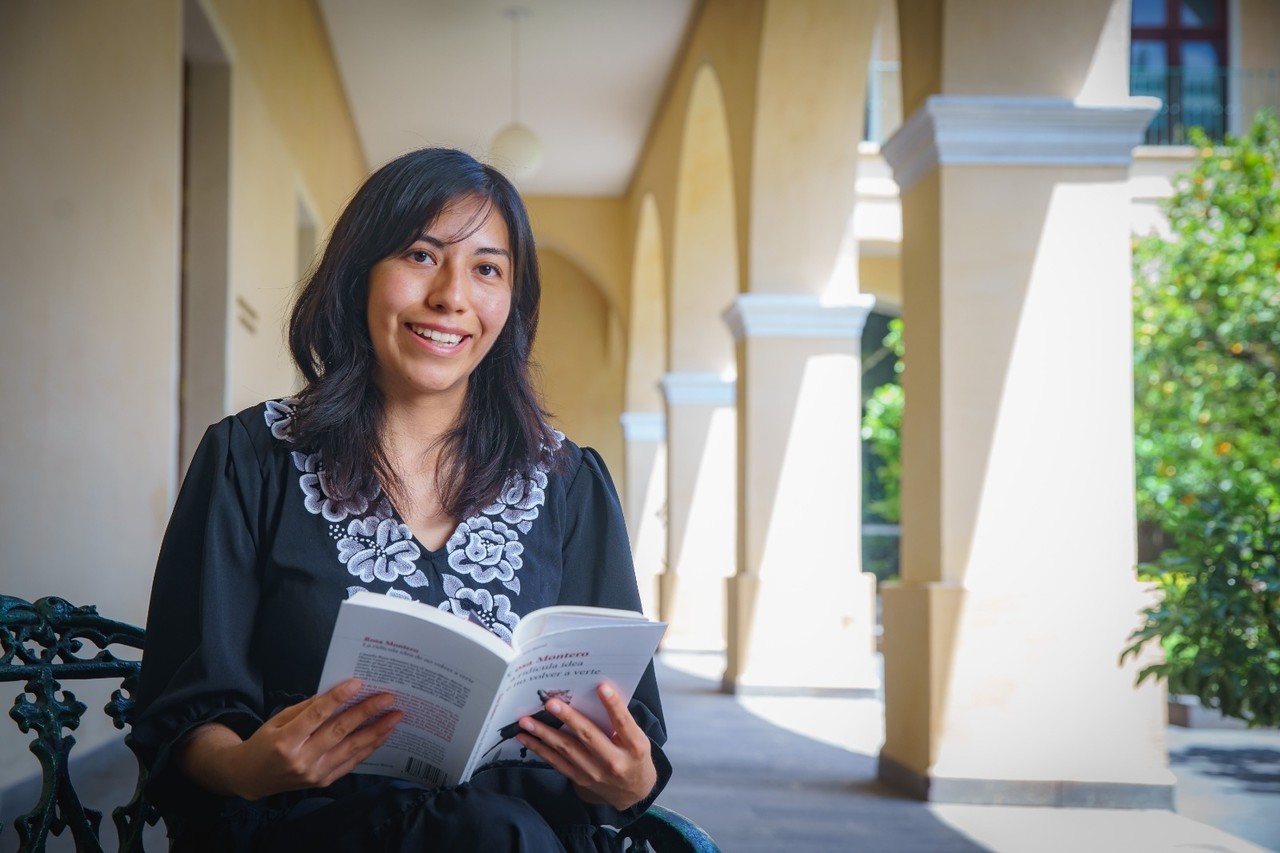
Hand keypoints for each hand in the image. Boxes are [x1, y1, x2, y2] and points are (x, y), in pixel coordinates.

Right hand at [179, 678, 401, 800]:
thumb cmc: (265, 743)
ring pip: (351, 749)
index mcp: (286, 740)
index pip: (316, 716)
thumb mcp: (278, 720)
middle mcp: (301, 759)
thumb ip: (307, 708)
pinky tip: (383, 735)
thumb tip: (338, 692)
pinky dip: (369, 748)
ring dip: (376, 732)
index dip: (338, 698)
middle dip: (366, 713)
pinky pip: (351, 763)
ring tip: (395, 716)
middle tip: (388, 698)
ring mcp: (314, 773)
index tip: (358, 683)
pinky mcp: (323, 782)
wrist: (251, 777)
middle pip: (339, 732)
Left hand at [515, 681, 656, 810]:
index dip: (613, 705)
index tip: (602, 687)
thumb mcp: (638, 739)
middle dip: (568, 717)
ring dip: (544, 734)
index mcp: (634, 747)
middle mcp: (614, 761)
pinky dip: (540, 749)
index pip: (623, 723)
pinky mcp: (580, 779)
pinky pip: (556, 762)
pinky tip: (527, 738)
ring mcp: (594, 772)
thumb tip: (595, 693)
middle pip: (589, 736)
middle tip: (550, 703)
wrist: (633, 793)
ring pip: (566, 749)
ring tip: (526, 721)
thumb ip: (621, 722)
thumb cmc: (635, 757)